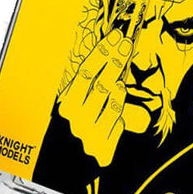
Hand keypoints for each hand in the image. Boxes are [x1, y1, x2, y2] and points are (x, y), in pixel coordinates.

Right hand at [58, 28, 131, 166]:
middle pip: (98, 83)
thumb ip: (97, 77)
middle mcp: (74, 119)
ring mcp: (88, 134)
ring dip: (118, 85)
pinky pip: (116, 123)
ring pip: (109, 102)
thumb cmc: (85, 121)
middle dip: (114, 61)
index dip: (102, 52)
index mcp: (66, 103)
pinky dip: (119, 109)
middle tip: (126, 44)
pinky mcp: (101, 147)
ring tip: (122, 74)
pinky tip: (119, 95)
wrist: (79, 157)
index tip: (115, 36)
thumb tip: (114, 46)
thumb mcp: (87, 98)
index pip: (85, 72)